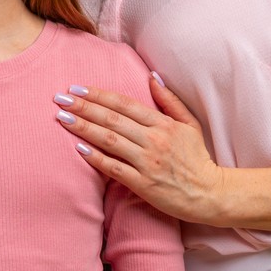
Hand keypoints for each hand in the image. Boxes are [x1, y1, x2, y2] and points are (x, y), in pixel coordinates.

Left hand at [55, 73, 224, 225]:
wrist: (209, 194)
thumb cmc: (198, 158)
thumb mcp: (190, 124)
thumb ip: (170, 100)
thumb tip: (152, 76)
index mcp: (163, 123)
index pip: (124, 104)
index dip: (99, 95)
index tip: (77, 88)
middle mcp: (153, 140)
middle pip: (112, 119)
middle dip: (83, 107)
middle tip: (60, 98)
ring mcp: (147, 162)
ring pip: (109, 140)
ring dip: (84, 128)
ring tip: (62, 118)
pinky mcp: (143, 183)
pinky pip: (114, 168)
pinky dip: (95, 158)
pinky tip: (78, 149)